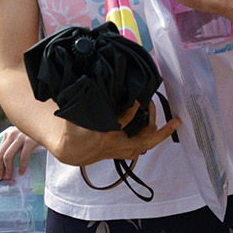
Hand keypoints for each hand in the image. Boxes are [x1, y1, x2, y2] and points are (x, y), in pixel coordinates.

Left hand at [0, 127, 40, 181]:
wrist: (49, 124)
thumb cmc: (36, 133)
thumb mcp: (22, 136)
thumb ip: (15, 145)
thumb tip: (8, 163)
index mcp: (9, 132)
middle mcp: (13, 133)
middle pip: (1, 154)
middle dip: (0, 168)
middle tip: (1, 178)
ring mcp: (21, 136)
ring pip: (8, 156)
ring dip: (8, 169)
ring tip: (9, 177)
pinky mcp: (30, 141)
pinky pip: (23, 157)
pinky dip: (21, 166)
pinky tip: (21, 172)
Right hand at [54, 101, 179, 167]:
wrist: (69, 151)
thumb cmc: (73, 132)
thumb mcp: (78, 113)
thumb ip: (88, 99)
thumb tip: (95, 80)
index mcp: (106, 133)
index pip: (128, 116)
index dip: (136, 104)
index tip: (139, 94)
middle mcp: (118, 144)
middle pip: (147, 136)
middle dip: (155, 118)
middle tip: (157, 104)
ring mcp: (122, 150)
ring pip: (147, 143)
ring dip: (157, 130)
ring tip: (163, 116)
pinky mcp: (122, 152)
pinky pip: (142, 146)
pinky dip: (150, 137)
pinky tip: (154, 127)